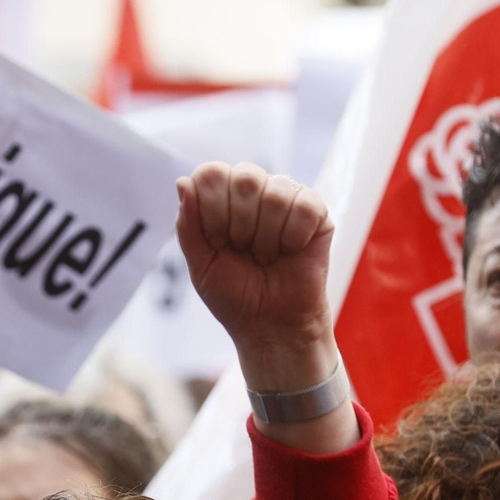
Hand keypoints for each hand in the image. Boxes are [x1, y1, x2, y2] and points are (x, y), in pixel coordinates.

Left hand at [177, 162, 356, 452]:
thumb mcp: (200, 265)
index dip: (212, 208)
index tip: (217, 242)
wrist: (271, 326)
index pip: (212, 173)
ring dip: (267, 236)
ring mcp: (287, 199)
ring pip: (276, 192)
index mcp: (222, 199)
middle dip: (239, 224)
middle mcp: (255, 191)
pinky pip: (306, 205)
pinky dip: (293, 236)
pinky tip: (290, 252)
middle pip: (245, 177)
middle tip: (243, 251)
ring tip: (266, 256)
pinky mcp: (317, 213)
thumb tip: (183, 181)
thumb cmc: (234, 296)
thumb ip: (188, 225)